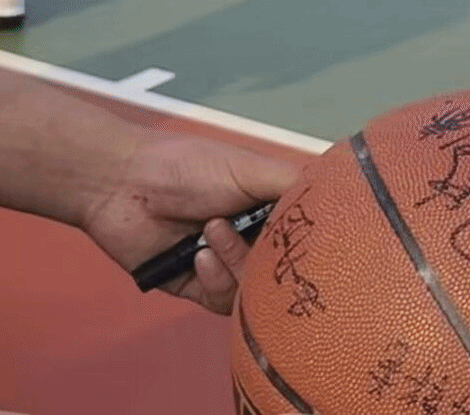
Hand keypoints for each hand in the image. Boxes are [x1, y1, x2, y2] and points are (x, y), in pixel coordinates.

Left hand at [79, 133, 304, 313]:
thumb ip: (298, 186)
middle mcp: (256, 240)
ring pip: (259, 291)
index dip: (318, 243)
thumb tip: (348, 199)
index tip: (318, 240)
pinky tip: (197, 255)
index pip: (312, 237)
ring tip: (211, 233)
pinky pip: (224, 302)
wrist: (121, 184)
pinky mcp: (199, 288)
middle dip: (277, 259)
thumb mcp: (252, 169)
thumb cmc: (189, 167)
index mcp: (274, 210)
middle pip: (290, 270)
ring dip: (237, 264)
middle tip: (262, 242)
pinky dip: (215, 279)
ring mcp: (228, 265)